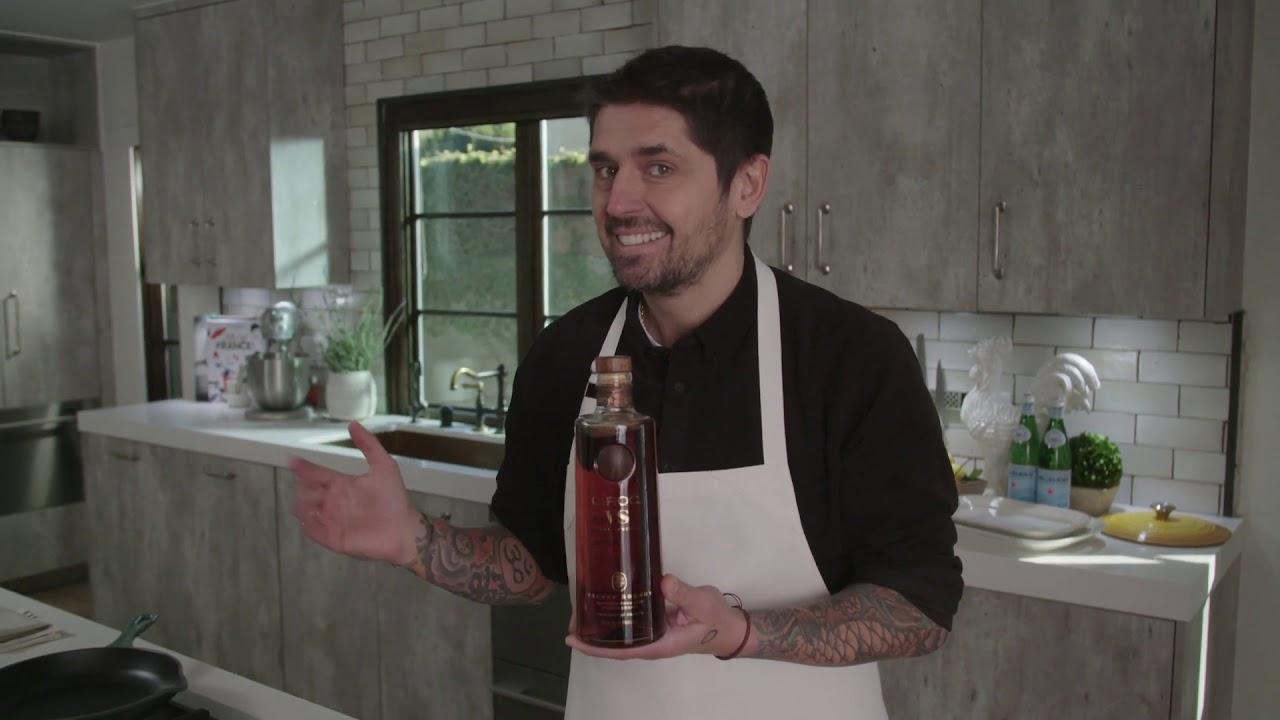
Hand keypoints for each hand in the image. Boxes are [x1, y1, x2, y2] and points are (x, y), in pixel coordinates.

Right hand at [289, 422, 420, 564]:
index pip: (317, 474)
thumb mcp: (384, 467)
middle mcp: (334, 501)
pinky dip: (308, 524)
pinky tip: (313, 517)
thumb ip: (369, 445)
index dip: (304, 468)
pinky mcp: (333, 538)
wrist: (403, 529)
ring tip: (313, 502)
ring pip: (305, 511)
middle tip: (313, 487)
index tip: (293, 460)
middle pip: (307, 492)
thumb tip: (353, 424)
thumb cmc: (393, 499)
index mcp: (342, 484)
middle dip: (304, 488)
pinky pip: (313, 530)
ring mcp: (332, 520)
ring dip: (303, 506)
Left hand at [565, 575, 748, 659]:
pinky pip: (631, 623)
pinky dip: (616, 615)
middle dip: (592, 635)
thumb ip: (684, 594)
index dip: (596, 647)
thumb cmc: (715, 619)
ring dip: (601, 626)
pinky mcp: (655, 623)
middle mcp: (652, 642)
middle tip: (570, 619)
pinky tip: (606, 601)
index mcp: (659, 644)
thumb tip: (663, 582)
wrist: (728, 625)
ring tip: (580, 610)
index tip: (573, 639)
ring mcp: (653, 634)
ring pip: (621, 634)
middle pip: (615, 644)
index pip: (622, 650)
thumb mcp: (702, 604)